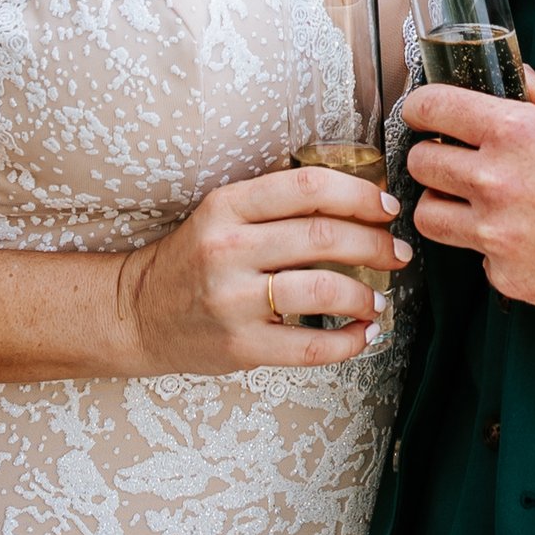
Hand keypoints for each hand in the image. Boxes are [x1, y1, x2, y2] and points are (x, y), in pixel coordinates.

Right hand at [117, 164, 407, 372]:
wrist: (137, 313)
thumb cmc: (193, 261)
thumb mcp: (222, 215)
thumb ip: (277, 203)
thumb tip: (357, 197)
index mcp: (226, 207)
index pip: (308, 188)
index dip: (360, 195)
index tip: (387, 208)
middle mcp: (228, 249)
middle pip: (325, 236)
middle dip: (376, 245)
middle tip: (397, 254)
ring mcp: (233, 300)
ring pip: (325, 290)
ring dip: (367, 295)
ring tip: (379, 299)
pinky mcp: (240, 346)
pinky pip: (311, 346)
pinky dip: (350, 341)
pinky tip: (363, 333)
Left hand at [402, 69, 534, 314]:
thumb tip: (514, 74)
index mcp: (512, 132)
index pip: (433, 108)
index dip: (419, 108)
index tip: (420, 113)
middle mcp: (494, 181)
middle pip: (420, 164)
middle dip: (430, 158)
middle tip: (449, 161)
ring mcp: (495, 232)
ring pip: (429, 217)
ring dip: (443, 207)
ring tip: (468, 206)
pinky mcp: (505, 273)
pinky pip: (477, 259)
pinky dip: (492, 251)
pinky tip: (522, 241)